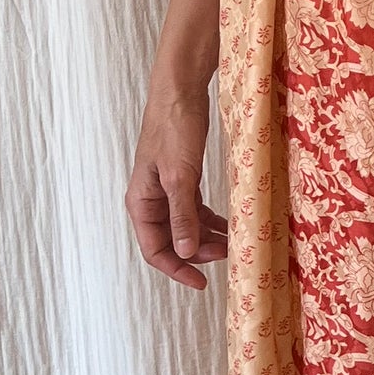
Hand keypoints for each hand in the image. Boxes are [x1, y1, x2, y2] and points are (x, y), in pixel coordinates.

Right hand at [126, 79, 229, 291]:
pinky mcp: (183, 178)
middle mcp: (150, 200)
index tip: (202, 282)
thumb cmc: (175, 129)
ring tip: (232, 242)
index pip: (154, 250)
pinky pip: (195, 209)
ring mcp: (166, 189)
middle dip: (197, 252)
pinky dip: (210, 219)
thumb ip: (182, 215)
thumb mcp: (180, 176)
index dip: (177, 269)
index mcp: (140, 202)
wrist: (181, 92)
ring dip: (207, 237)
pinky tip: (229, 224)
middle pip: (171, 240)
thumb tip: (184, 253)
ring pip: (186, 226)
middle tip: (227, 254)